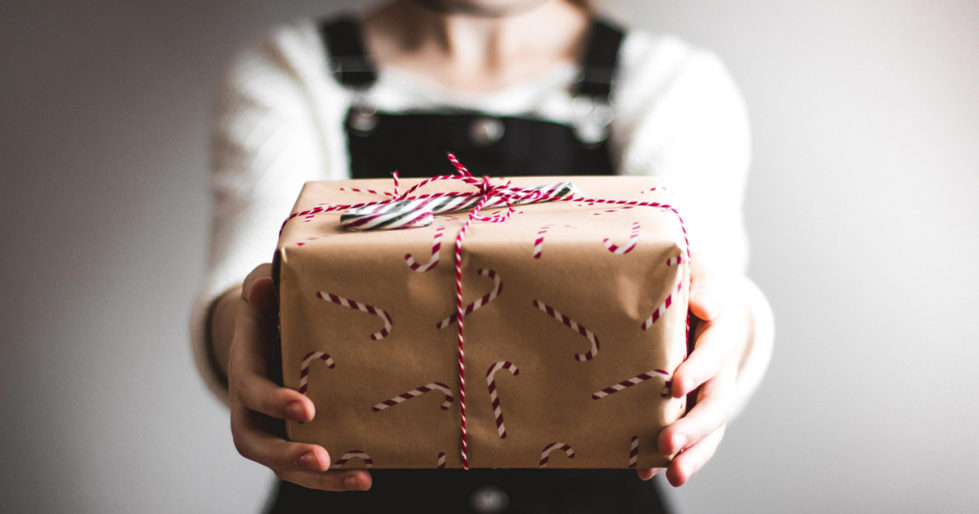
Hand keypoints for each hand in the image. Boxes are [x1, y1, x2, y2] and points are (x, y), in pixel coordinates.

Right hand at [227, 263, 371, 490]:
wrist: (266, 332)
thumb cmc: (269, 309)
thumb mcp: (263, 292)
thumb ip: (262, 288)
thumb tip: (264, 284)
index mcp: (245, 370)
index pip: (252, 392)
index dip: (275, 401)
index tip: (307, 407)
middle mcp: (250, 409)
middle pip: (257, 443)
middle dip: (288, 454)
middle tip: (321, 458)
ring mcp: (270, 429)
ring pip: (283, 465)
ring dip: (318, 479)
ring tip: (359, 479)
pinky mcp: (292, 439)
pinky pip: (307, 467)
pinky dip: (334, 478)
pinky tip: (366, 477)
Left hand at [638, 258, 751, 485]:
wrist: (700, 297)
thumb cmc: (691, 280)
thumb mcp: (699, 271)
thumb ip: (702, 285)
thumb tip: (703, 306)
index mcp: (722, 330)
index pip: (714, 351)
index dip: (698, 369)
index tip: (675, 385)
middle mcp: (721, 367)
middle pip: (716, 402)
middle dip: (694, 427)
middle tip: (668, 443)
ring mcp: (709, 390)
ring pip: (709, 428)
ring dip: (693, 453)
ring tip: (672, 475)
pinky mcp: (692, 405)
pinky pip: (689, 436)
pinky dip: (672, 455)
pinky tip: (646, 471)